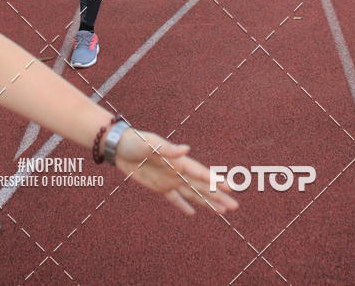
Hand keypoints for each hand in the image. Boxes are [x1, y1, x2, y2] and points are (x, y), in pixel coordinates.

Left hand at [115, 129, 238, 215]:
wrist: (120, 146)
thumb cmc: (137, 141)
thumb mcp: (150, 144)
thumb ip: (168, 149)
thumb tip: (186, 149)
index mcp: (178, 162)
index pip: (201, 173)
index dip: (215, 180)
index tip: (230, 187)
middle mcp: (178, 172)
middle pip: (202, 187)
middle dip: (218, 196)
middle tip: (235, 206)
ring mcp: (170, 180)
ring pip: (193, 194)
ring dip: (207, 202)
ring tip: (222, 211)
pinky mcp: (159, 187)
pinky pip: (174, 199)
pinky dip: (183, 206)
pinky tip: (192, 213)